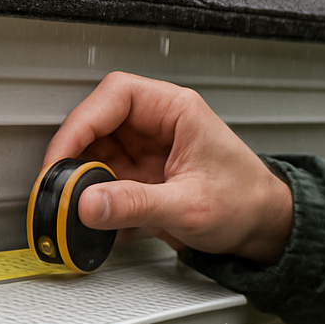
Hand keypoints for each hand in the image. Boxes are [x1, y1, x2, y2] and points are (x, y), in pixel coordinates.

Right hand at [45, 72, 292, 264]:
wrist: (264, 227)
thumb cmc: (246, 202)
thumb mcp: (189, 206)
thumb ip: (136, 204)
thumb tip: (88, 202)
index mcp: (177, 111)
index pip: (116, 96)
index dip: (81, 123)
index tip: (62, 157)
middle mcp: (159, 124)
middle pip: (98, 123)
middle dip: (75, 154)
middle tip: (60, 186)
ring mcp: (149, 150)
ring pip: (96, 151)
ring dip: (82, 179)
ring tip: (76, 207)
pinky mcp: (143, 175)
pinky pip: (106, 178)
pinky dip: (95, 199)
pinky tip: (98, 219)